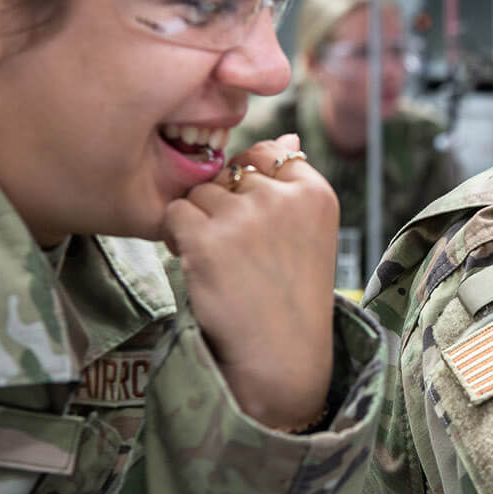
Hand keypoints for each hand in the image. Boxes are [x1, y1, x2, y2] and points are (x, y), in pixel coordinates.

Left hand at [162, 133, 339, 429]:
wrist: (281, 356)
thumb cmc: (293, 295)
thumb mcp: (312, 234)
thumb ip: (295, 184)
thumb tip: (289, 138)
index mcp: (317, 193)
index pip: (269, 155)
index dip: (250, 187)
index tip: (261, 229)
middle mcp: (284, 199)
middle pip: (230, 173)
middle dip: (224, 205)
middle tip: (240, 251)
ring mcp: (246, 218)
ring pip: (200, 192)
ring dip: (199, 222)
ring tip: (221, 261)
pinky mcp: (208, 240)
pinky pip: (175, 214)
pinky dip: (177, 238)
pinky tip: (199, 264)